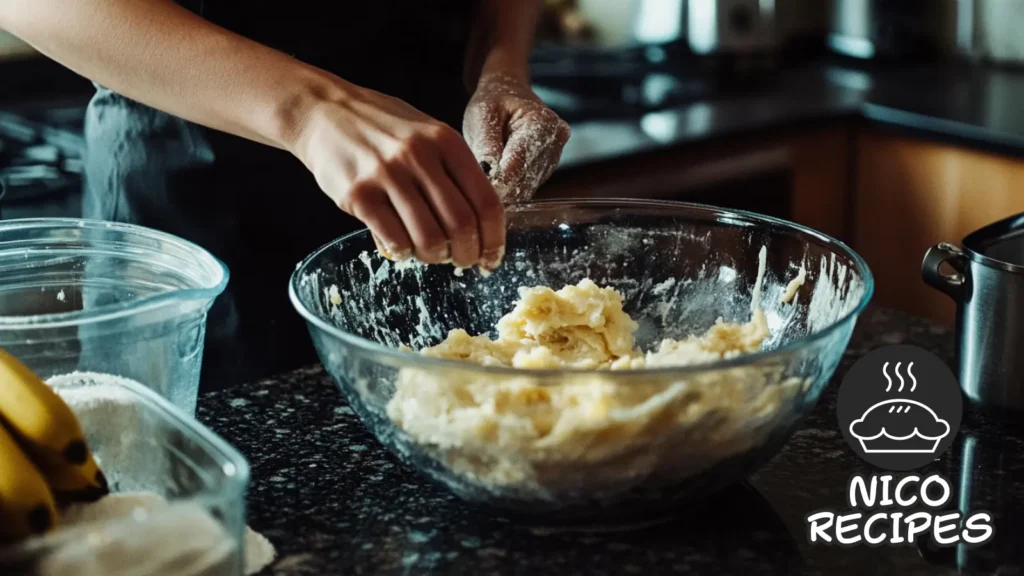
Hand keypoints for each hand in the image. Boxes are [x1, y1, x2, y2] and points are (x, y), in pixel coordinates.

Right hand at [291, 84, 504, 268]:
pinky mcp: (359, 195)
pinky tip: (402, 247)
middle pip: (461, 224)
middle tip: (464, 262)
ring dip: (435, 256)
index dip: (494, 238)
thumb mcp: (427, 132)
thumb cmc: (380, 126)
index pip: (486, 202)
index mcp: (446, 141)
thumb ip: (453, 168)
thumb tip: (480, 219)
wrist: (323, 111)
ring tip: (431, 254)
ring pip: (429, 238)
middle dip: (468, 254)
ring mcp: (387, 175)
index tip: (491, 256)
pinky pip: (393, 239)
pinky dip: (404, 253)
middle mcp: (420, 156)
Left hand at [463, 72, 570, 203]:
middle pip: (524, 178)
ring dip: (503, 187)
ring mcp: (554, 157)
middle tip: (475, 182)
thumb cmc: (493, 101)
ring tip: (484, 174)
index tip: (476, 187)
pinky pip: (526, 187)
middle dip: (498, 184)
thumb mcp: (482, 115)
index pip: (520, 163)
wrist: (507, 93)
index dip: (496, 179)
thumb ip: (486, 145)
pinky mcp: (547, 169)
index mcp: (543, 123)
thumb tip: (490, 176)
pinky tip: (496, 175)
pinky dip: (509, 186)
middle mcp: (556, 142)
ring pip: (525, 187)